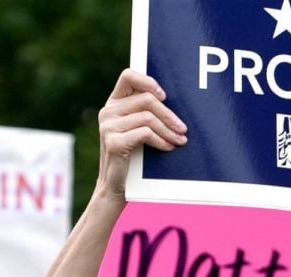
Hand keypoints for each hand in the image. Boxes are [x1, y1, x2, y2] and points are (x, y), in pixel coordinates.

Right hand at [97, 69, 187, 199]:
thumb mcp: (137, 130)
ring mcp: (108, 127)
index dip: (148, 81)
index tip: (164, 95)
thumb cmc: (132, 158)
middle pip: (146, 100)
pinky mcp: (113, 142)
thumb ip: (146, 113)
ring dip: (168, 130)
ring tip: (179, 141)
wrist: (115, 187)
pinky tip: (168, 147)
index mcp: (114, 103)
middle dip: (169, 115)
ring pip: (148, 117)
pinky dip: (160, 140)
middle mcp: (108, 111)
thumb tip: (172, 102)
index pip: (128, 76)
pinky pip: (145, 133)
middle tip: (183, 129)